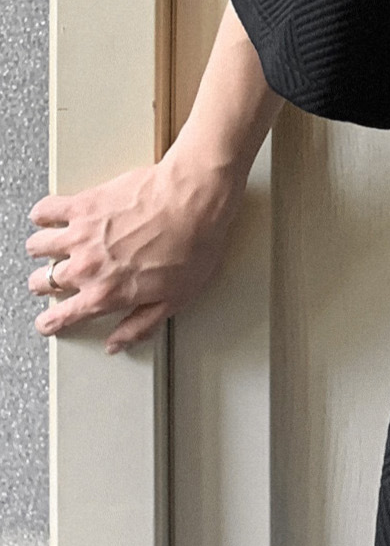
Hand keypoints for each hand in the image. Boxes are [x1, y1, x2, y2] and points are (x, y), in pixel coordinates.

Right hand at [26, 144, 245, 352]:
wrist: (195, 202)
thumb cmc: (194, 246)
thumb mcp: (176, 299)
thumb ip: (141, 325)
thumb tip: (118, 343)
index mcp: (107, 294)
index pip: (61, 317)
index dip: (50, 323)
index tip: (48, 323)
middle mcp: (87, 267)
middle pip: (43, 282)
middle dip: (46, 284)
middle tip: (57, 280)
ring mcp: (81, 235)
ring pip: (38, 247)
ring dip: (44, 250)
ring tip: (56, 248)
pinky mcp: (82, 205)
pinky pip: (44, 211)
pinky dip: (44, 215)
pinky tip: (53, 218)